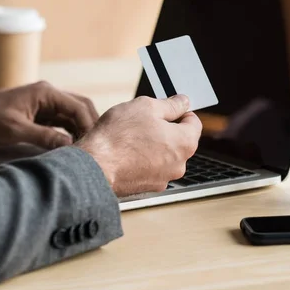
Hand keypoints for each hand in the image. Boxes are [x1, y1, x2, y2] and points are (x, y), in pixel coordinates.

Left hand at [0, 81, 97, 148]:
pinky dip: (71, 130)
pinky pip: (63, 120)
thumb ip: (45, 137)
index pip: (78, 106)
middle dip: (90, 124)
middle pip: (81, 106)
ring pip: (74, 113)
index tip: (93, 142)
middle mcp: (50, 94)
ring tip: (86, 147)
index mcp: (46, 92)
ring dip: (81, 128)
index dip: (89, 124)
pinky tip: (74, 144)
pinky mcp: (42, 112)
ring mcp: (47, 102)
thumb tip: (71, 146)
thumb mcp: (17, 130)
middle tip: (95, 144)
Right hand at [75, 95, 202, 196]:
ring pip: (164, 154)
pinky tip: (126, 152)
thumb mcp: (147, 107)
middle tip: (143, 121)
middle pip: (179, 140)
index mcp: (185, 143)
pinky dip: (142, 159)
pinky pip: (150, 167)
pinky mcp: (147, 186)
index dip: (180, 111)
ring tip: (131, 137)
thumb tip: (183, 102)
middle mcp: (179, 164)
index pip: (194, 122)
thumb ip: (171, 104)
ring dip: (153, 144)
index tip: (167, 108)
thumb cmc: (119, 136)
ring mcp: (163, 178)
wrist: (95, 165)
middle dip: (165, 128)